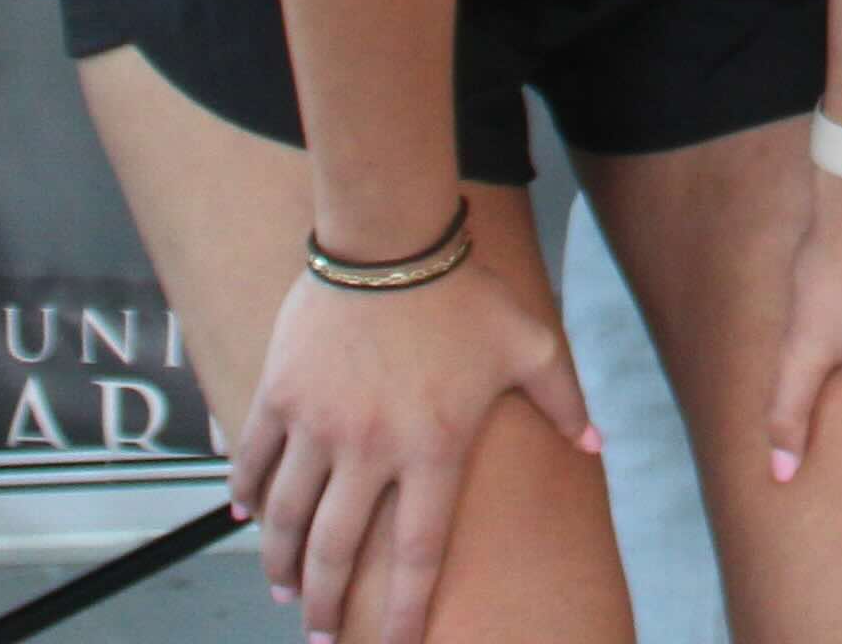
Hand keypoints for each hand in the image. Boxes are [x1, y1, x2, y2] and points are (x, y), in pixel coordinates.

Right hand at [232, 247, 595, 643]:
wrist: (393, 238)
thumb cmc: (466, 294)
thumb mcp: (531, 344)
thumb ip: (566, 401)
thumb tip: (597, 445)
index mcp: (434, 448)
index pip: (415, 553)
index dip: (401, 611)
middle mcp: (371, 449)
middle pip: (335, 550)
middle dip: (324, 605)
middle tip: (319, 638)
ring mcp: (319, 424)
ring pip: (286, 516)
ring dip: (279, 562)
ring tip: (282, 591)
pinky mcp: (280, 394)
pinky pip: (252, 458)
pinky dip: (244, 492)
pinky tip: (244, 517)